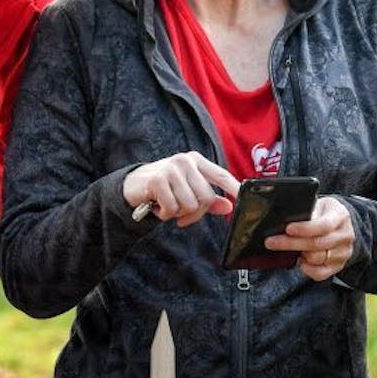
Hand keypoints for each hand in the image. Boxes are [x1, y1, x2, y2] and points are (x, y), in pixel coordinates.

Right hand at [123, 152, 238, 226]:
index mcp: (197, 161)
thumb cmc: (164, 188)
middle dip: (195, 213)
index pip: (221, 175)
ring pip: (190, 205)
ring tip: (167, 206)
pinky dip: (165, 214)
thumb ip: (209, 200)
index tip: (244, 198)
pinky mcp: (158, 180)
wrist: (132, 185)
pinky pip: (172, 208)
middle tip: (181, 215)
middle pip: (206, 197)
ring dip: (177, 213)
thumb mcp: (188, 191)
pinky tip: (158, 207)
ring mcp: (172, 169)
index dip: (234, 187)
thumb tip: (229, 207)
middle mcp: (186, 161)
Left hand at [266, 196, 354, 281]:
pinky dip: (307, 269)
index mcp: (340, 217)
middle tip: (271, 242)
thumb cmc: (326, 214)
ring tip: (289, 248)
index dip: (304, 229)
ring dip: (299, 254)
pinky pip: (320, 274)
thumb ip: (307, 212)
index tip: (287, 229)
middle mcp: (345, 236)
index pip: (323, 225)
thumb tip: (285, 220)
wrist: (342, 225)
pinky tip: (300, 261)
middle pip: (316, 244)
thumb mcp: (319, 205)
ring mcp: (343, 253)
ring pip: (316, 259)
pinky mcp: (338, 266)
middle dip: (291, 244)